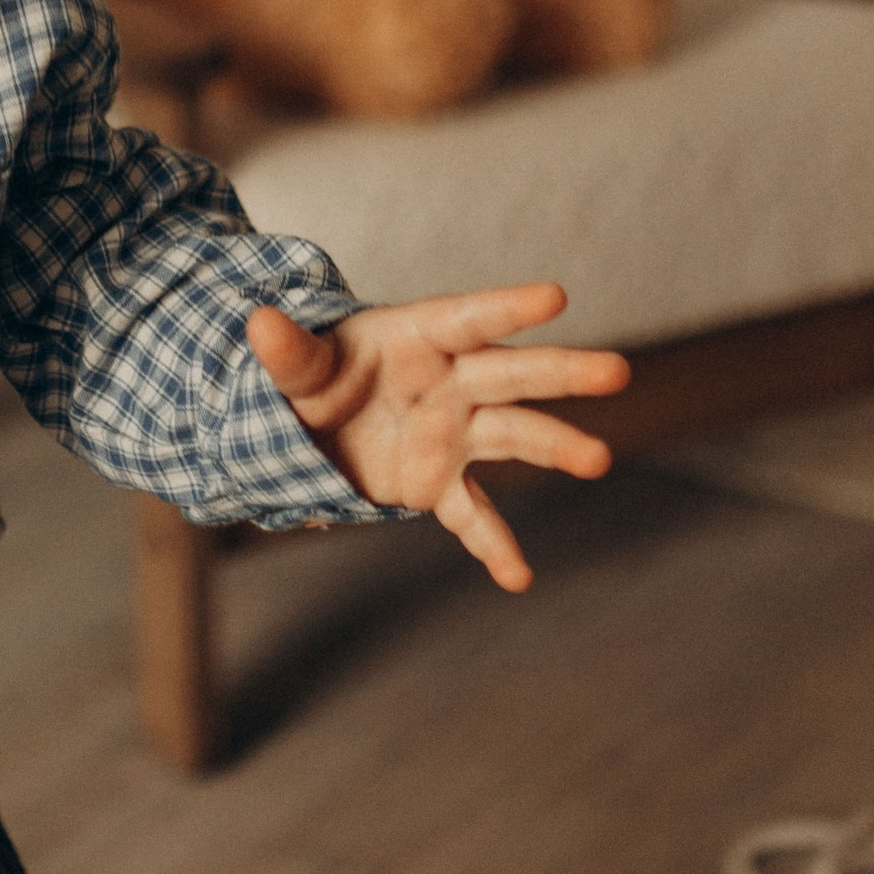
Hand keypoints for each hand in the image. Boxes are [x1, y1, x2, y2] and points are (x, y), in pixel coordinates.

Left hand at [248, 280, 628, 592]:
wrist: (315, 426)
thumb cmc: (319, 377)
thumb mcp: (299, 367)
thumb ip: (288, 352)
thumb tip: (258, 321)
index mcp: (419, 336)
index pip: (469, 317)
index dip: (508, 306)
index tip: (556, 296)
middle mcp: (452, 380)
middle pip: (512, 373)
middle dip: (562, 373)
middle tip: (616, 372)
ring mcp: (455, 431)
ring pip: (514, 435)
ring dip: (556, 447)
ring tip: (597, 459)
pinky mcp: (442, 481)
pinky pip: (473, 514)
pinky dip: (492, 545)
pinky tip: (517, 577)